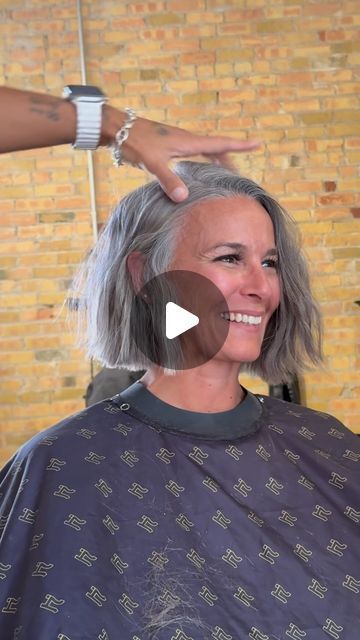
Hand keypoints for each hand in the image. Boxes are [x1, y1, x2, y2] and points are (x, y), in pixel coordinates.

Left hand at [102, 106, 259, 202]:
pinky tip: (195, 172)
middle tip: (240, 172)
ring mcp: (176, 143)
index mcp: (187, 141)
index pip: (220, 144)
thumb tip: (184, 198)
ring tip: (222, 174)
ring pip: (203, 151)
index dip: (240, 145)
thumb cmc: (134, 142)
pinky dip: (200, 162)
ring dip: (215, 160)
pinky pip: (191, 154)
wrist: (115, 129)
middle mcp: (185, 140)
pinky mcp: (167, 147)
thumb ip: (168, 180)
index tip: (258, 143)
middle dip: (230, 158)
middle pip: (215, 149)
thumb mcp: (152, 163)